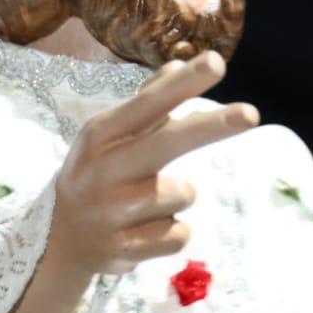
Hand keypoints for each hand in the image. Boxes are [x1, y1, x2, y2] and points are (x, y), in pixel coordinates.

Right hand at [3, 52, 256, 312]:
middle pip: (167, 143)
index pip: (147, 104)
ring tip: (150, 202)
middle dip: (210, 127)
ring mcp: (111, 213)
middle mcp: (102, 170)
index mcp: (100, 135)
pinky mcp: (124, 249)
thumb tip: (180, 64)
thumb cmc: (99, 173)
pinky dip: (173, 232)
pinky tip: (147, 229)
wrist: (62, 240)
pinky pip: (179, 234)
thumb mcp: (111, 135)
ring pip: (183, 194)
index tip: (217, 62)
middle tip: (250, 114)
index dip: (182, 84)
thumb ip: (146, 101)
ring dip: (180, 196)